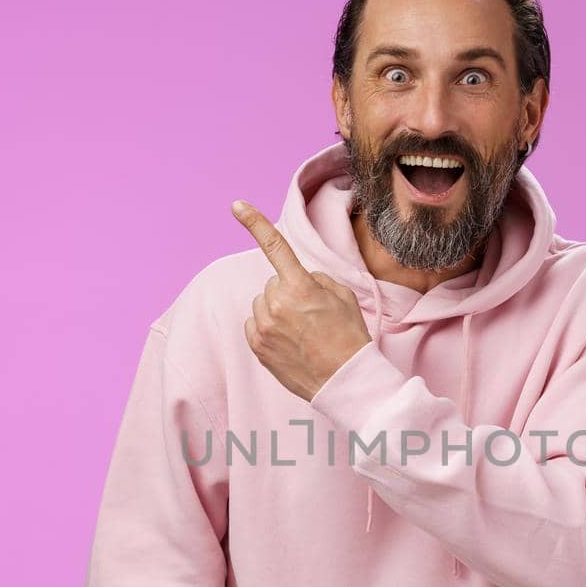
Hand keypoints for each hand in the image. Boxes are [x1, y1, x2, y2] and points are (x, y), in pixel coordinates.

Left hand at [232, 199, 371, 402]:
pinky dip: (268, 328)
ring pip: (263, 304)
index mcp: (299, 286)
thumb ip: (316, 279)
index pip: (275, 246)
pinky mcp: (257, 346)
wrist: (345, 380)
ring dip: (277, 310)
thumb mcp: (343, 297)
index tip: (237, 206)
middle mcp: (276, 303)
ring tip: (301, 332)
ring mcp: (264, 326)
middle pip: (273, 284)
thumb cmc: (349, 337)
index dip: (254, 222)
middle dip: (288, 292)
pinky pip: (255, 324)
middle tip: (312, 315)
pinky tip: (289, 342)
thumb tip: (299, 279)